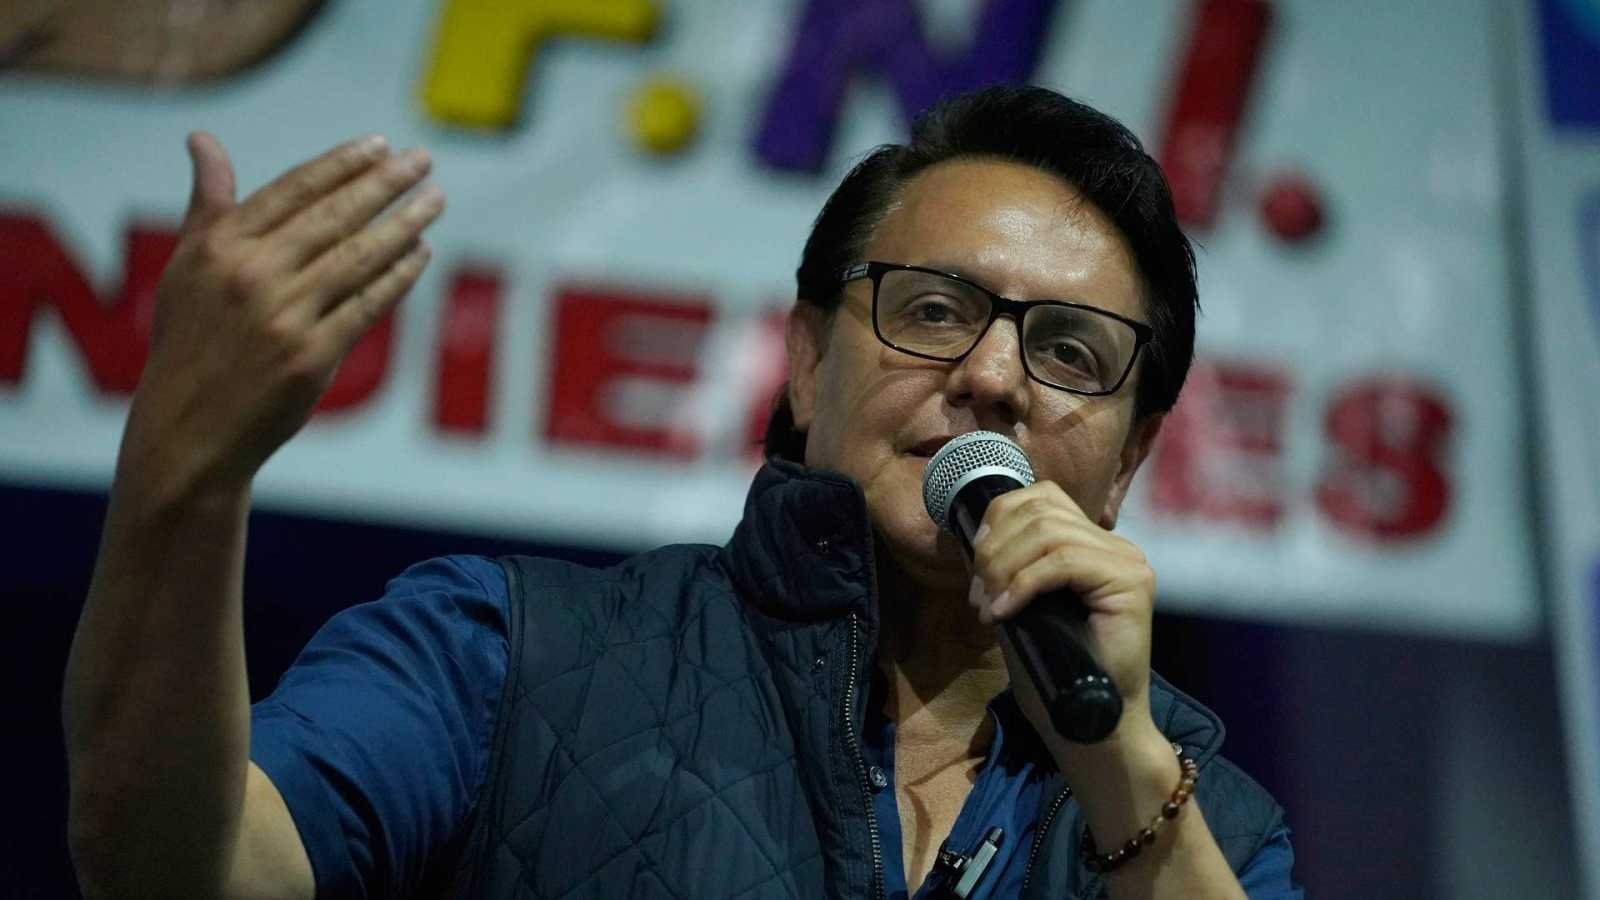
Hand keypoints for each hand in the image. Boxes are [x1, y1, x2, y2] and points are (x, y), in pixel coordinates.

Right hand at [120, 131, 443, 497]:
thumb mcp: (187, 267)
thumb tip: (202, 140)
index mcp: (220, 247)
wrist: (190, 427)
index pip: (294, 189)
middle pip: (334, 216)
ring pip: (358, 257)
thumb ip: (208, 204)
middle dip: (385, 184)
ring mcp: (284, 317)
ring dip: (405, 225)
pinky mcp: (313, 357)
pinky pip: (368, 305)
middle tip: (424, 160)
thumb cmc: (192, 341)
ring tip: (434, 201)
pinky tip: (420, 253)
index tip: (380, 145)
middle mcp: (252, 275)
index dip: (342, 164)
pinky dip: (398, 276)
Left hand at [968, 480, 1160, 755]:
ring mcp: (1127, 561)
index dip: (999, 520)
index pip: (1043, 498)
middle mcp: (1116, 545)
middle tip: (978, 596)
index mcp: (1093, 543)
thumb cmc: (1054, 672)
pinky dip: (1022, 585)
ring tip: (988, 607)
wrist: (1092, 724)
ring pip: (1049, 534)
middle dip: (995, 549)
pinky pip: (1062, 563)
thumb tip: (975, 538)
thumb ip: (1010, 568)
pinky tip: (1003, 612)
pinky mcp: (1130, 582)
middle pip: (1041, 511)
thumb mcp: (1021, 606)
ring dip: (1004, 568)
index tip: (975, 566)